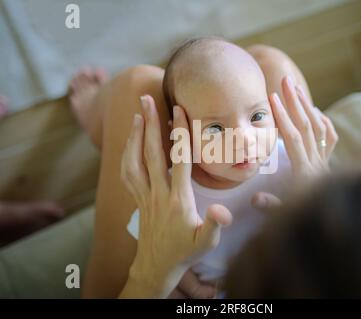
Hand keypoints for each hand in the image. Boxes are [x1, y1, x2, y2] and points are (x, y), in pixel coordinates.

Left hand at [120, 95, 231, 297]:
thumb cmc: (185, 252)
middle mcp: (158, 193)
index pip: (179, 160)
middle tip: (147, 99)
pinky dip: (128, 153)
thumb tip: (222, 209)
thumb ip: (215, 225)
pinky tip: (131, 141)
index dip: (180, 134)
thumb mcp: (207, 243)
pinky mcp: (138, 199)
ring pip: (135, 160)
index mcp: (178, 200)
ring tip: (138, 114)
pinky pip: (128, 172)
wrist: (157, 266)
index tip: (180, 110)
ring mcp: (145, 195)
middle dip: (150, 123)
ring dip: (135, 135)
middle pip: (152, 153)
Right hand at [252, 76, 338, 211]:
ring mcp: (325, 161)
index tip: (272, 98)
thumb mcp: (285, 214)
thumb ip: (271, 206)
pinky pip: (330, 136)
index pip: (294, 139)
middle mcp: (317, 162)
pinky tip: (314, 110)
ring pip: (319, 127)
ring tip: (295, 88)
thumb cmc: (305, 215)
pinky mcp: (328, 161)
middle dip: (295, 102)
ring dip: (307, 106)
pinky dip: (322, 120)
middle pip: (308, 126)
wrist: (332, 216)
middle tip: (285, 80)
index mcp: (305, 172)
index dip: (283, 117)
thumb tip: (255, 199)